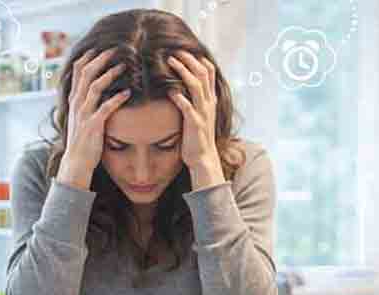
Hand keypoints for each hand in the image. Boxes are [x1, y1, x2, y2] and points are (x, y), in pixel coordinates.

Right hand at [58, 48, 130, 189]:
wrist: (76, 163)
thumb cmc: (83, 141)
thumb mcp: (81, 118)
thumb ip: (87, 103)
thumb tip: (98, 91)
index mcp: (74, 100)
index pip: (77, 71)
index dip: (88, 56)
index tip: (100, 47)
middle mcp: (77, 104)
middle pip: (86, 73)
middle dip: (100, 59)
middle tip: (115, 49)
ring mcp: (83, 114)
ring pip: (94, 87)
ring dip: (109, 74)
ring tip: (123, 65)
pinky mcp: (92, 126)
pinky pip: (105, 108)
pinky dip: (117, 99)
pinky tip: (128, 93)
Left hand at [167, 51, 222, 180]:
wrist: (203, 158)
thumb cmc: (196, 137)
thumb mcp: (198, 115)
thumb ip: (193, 101)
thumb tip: (180, 87)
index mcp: (209, 99)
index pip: (209, 71)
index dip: (198, 58)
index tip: (184, 50)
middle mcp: (208, 103)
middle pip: (202, 73)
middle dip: (189, 59)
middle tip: (174, 50)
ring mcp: (202, 112)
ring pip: (196, 85)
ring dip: (183, 71)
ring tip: (170, 61)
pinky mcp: (195, 123)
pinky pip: (187, 106)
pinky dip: (178, 96)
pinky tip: (169, 90)